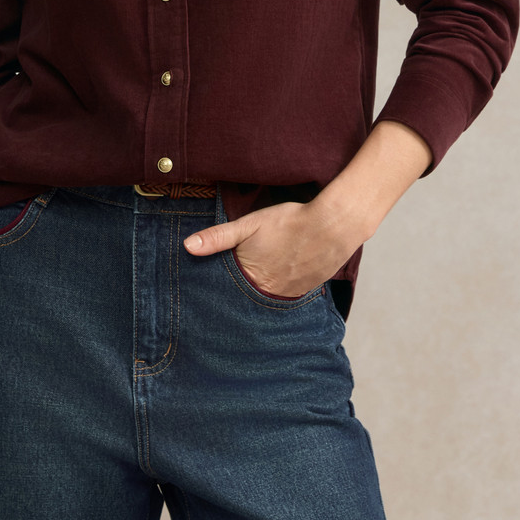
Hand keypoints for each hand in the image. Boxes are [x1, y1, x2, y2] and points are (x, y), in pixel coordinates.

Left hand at [182, 198, 360, 298]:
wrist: (332, 225)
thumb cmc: (289, 222)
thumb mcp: (248, 224)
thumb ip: (218, 237)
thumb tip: (188, 246)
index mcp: (253, 279)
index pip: (230, 292)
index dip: (223, 288)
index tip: (213, 289)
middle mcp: (271, 293)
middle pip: (251, 297)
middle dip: (243, 292)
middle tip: (241, 282)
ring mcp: (292, 293)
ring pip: (271, 297)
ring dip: (264, 290)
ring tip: (262, 276)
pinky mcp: (308, 289)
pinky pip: (289, 294)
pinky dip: (283, 286)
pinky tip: (283, 273)